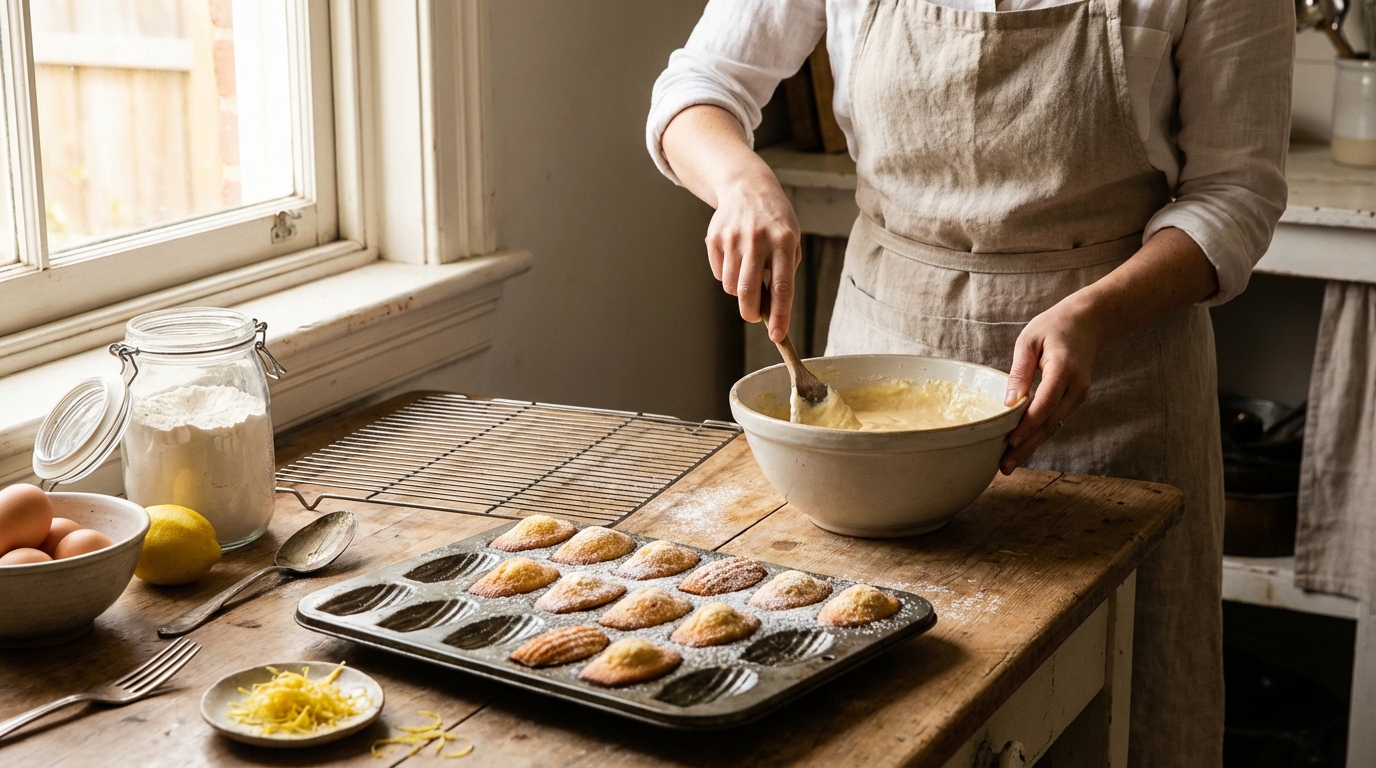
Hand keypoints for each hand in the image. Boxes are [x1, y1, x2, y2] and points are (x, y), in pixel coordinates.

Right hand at [705, 171, 801, 341]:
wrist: (747, 187)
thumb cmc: (775, 222)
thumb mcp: (791, 241)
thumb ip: (784, 273)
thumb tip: (771, 311)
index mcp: (784, 241)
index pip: (782, 287)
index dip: (779, 315)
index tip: (777, 335)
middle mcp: (758, 239)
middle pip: (749, 291)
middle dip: (750, 313)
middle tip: (754, 317)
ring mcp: (733, 237)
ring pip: (731, 286)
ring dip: (739, 292)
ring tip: (748, 275)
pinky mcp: (715, 238)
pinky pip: (719, 274)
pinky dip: (728, 276)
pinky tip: (736, 259)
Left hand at [999, 297, 1101, 474]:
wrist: (1089, 322)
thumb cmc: (1054, 327)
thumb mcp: (1029, 340)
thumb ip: (1020, 371)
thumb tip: (1009, 402)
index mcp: (1064, 369)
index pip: (1045, 404)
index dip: (1028, 425)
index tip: (1010, 442)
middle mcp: (1076, 387)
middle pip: (1050, 423)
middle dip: (1027, 447)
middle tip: (1005, 467)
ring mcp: (1079, 395)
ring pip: (1054, 426)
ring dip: (1031, 446)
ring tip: (1008, 463)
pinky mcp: (1075, 399)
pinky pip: (1056, 420)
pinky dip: (1039, 434)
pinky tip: (1021, 446)